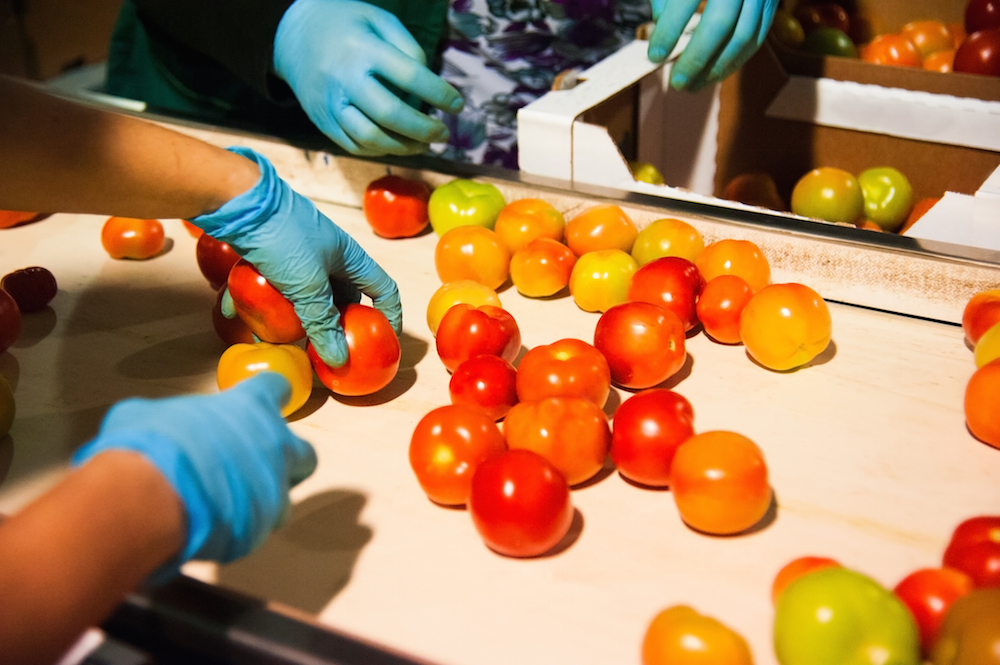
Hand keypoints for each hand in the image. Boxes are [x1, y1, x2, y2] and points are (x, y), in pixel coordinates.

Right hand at [72, 373, 316, 578]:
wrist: (153, 497)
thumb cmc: (150, 443)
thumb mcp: (146, 415)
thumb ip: (169, 418)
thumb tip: (154, 426)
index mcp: (251, 407)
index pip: (275, 388)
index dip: (268, 394)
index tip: (262, 399)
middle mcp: (275, 446)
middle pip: (304, 453)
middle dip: (287, 460)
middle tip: (254, 464)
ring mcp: (273, 490)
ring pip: (284, 498)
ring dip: (261, 499)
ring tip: (226, 503)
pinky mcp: (261, 528)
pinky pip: (256, 528)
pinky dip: (238, 527)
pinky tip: (211, 527)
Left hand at [193, 147, 401, 366]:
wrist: (240, 201)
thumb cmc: (284, 238)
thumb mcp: (307, 285)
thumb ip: (322, 322)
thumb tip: (339, 359)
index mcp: (350, 259)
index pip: (383, 289)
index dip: (389, 315)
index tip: (383, 341)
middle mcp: (329, 256)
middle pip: (340, 298)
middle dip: (330, 325)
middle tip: (322, 349)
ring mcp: (299, 254)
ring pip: (302, 295)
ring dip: (290, 318)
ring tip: (275, 338)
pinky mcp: (271, 254)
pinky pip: (271, 285)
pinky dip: (257, 300)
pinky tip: (238, 314)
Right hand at [273, 0, 463, 155]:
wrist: (293, 35)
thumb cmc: (346, 26)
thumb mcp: (379, 20)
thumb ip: (408, 48)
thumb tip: (429, 87)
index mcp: (363, 49)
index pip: (409, 76)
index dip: (438, 94)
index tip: (457, 105)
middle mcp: (345, 79)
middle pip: (390, 115)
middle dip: (423, 129)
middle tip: (443, 132)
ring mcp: (330, 104)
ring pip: (371, 138)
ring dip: (403, 147)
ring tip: (424, 144)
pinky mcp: (322, 122)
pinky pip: (355, 146)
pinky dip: (381, 151)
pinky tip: (398, 144)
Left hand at [647, 0, 778, 90]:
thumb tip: (661, 26)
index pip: (686, 0)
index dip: (669, 30)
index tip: (654, 56)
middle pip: (721, 24)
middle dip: (697, 58)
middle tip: (676, 81)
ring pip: (743, 37)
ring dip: (717, 68)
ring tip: (691, 86)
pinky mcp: (771, 3)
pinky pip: (756, 38)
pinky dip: (734, 61)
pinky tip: (713, 74)